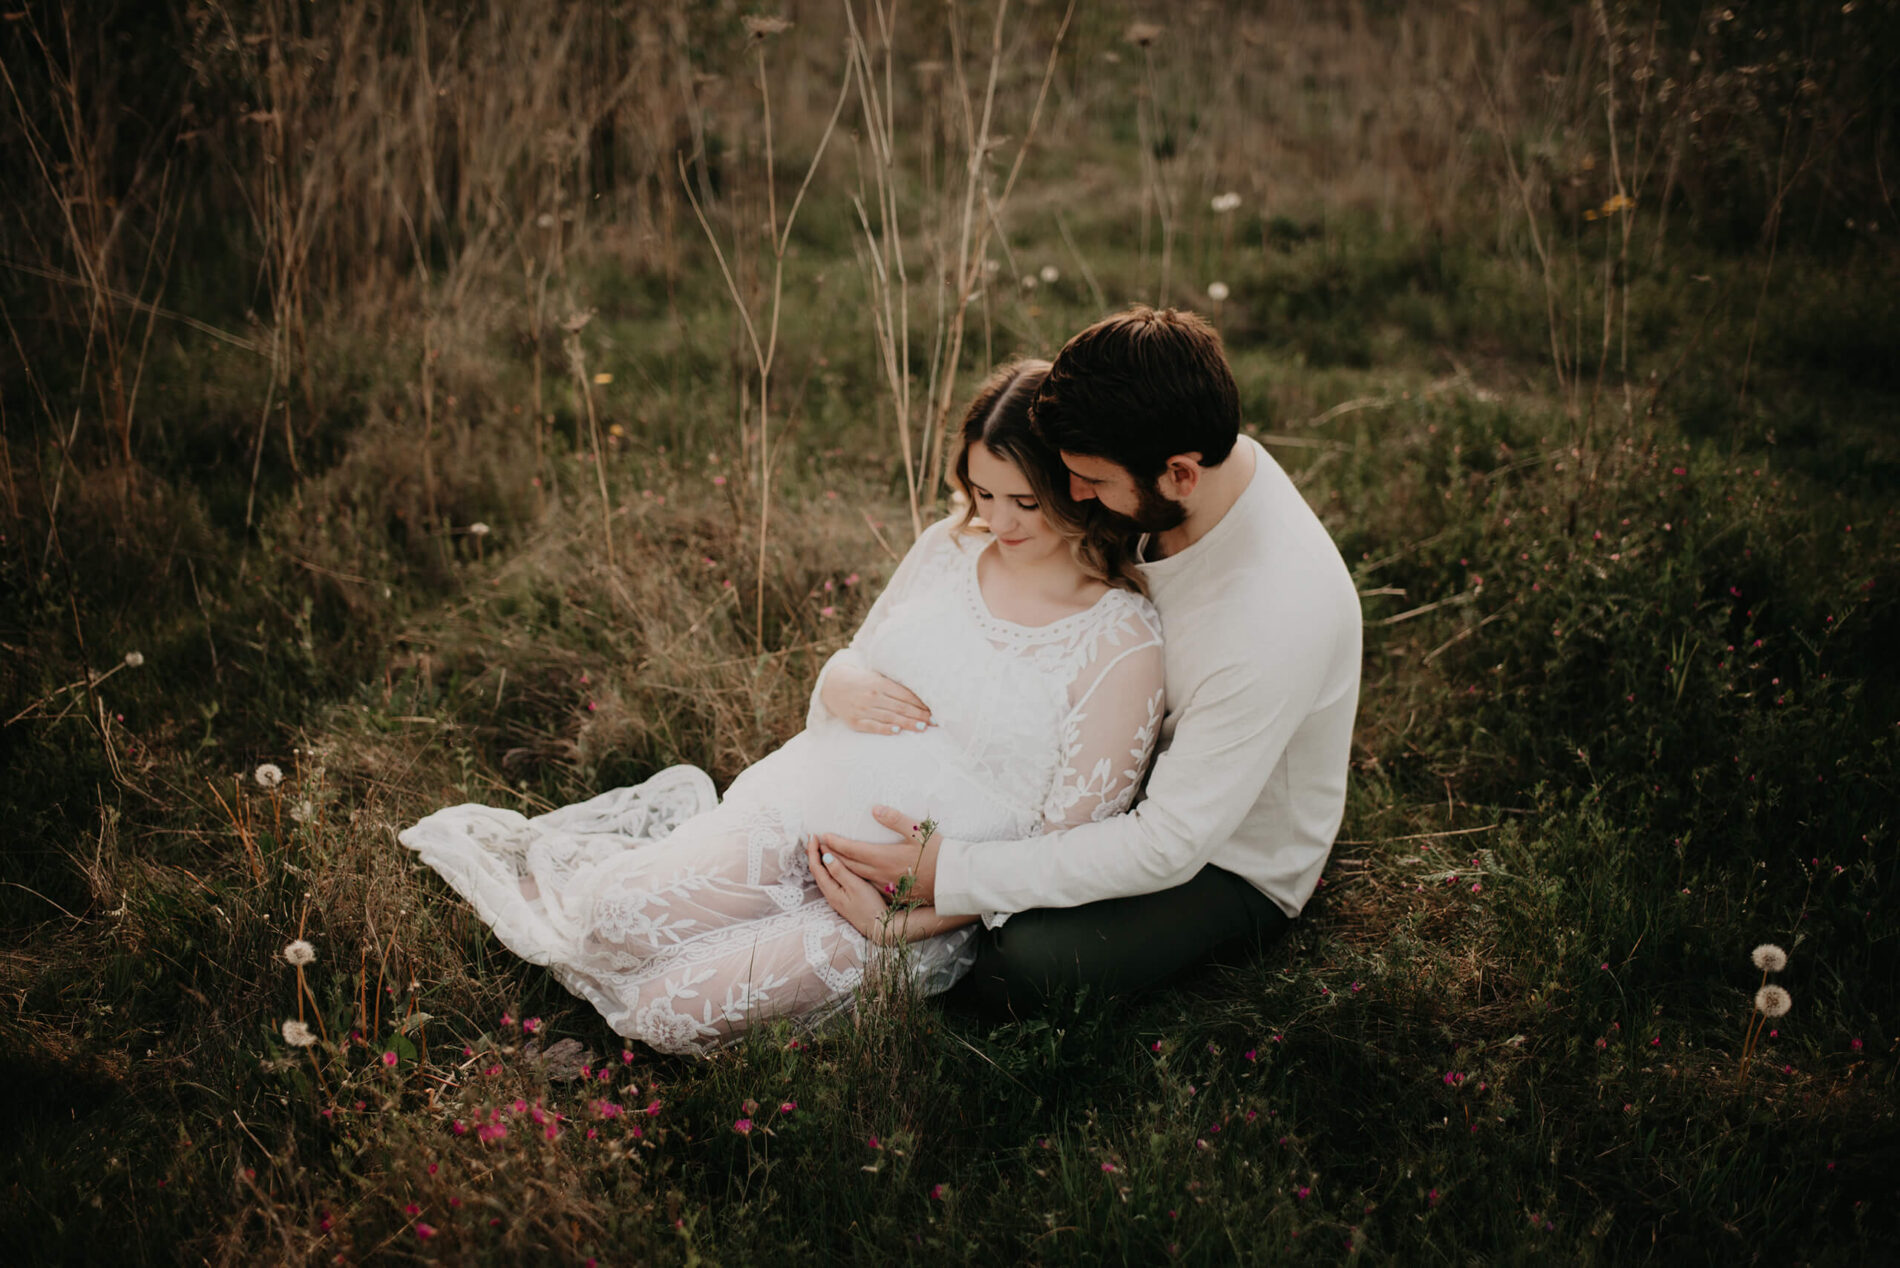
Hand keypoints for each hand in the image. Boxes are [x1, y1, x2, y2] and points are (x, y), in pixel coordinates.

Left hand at [807, 832, 892, 940]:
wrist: (877, 927)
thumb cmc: (869, 906)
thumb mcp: (855, 886)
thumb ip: (840, 871)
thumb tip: (826, 856)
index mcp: (830, 890)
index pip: (816, 866)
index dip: (813, 850)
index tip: (814, 835)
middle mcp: (829, 894)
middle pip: (816, 870)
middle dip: (813, 853)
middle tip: (814, 838)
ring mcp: (835, 897)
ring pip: (822, 874)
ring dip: (819, 859)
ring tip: (821, 846)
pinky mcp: (841, 898)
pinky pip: (829, 878)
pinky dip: (827, 867)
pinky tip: (833, 862)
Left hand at [813, 805, 940, 907]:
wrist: (952, 880)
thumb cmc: (937, 853)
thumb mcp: (917, 831)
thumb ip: (894, 819)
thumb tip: (874, 809)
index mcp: (883, 856)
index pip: (852, 849)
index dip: (836, 842)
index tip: (824, 835)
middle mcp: (880, 873)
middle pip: (849, 865)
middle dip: (833, 855)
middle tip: (820, 847)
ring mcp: (886, 886)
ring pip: (857, 877)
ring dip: (842, 868)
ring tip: (832, 860)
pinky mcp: (894, 894)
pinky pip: (869, 887)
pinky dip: (857, 880)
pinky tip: (855, 878)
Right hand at [821, 663, 933, 735]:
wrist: (833, 686)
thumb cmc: (863, 682)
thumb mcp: (877, 677)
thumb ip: (895, 686)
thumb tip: (921, 696)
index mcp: (879, 683)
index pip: (905, 695)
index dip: (920, 703)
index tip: (934, 710)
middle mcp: (872, 696)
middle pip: (900, 707)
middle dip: (919, 715)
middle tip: (934, 721)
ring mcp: (863, 710)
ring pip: (889, 718)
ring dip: (907, 723)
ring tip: (922, 727)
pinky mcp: (855, 722)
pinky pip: (872, 726)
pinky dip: (885, 729)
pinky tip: (897, 731)